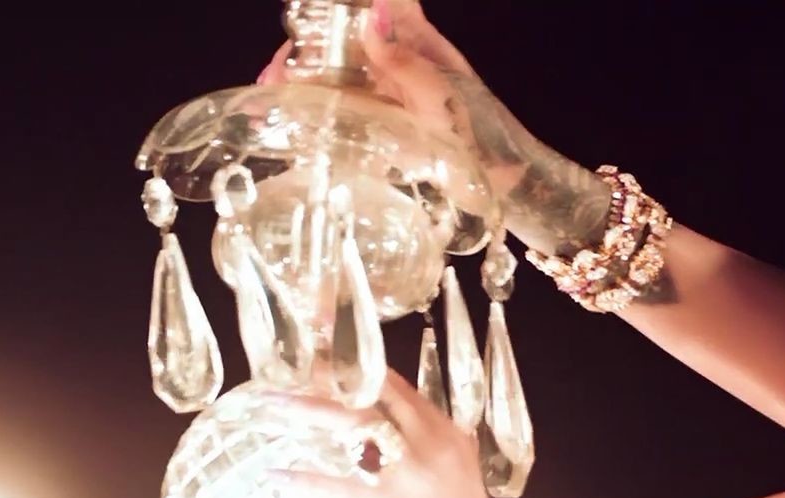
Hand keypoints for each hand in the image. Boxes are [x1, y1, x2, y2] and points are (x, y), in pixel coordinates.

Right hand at [256, 0, 610, 256]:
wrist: (514, 192)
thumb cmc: (486, 141)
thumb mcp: (444, 100)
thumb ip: (407, 62)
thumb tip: (371, 15)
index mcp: (420, 43)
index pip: (371, 6)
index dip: (331, 12)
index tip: (300, 21)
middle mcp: (402, 63)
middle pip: (340, 42)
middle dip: (302, 53)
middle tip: (272, 82)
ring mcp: (394, 95)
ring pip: (337, 78)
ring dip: (302, 86)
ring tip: (270, 104)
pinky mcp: (390, 128)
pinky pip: (346, 112)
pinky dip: (316, 114)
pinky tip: (291, 126)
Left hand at [266, 370, 518, 497]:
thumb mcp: (460, 473)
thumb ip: (430, 447)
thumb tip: (385, 433)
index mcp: (446, 432)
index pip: (397, 387)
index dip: (358, 367)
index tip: (323, 357)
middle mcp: (431, 443)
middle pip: (370, 395)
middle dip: (324, 379)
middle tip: (284, 374)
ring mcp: (413, 474)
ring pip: (353, 427)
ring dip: (307, 411)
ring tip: (270, 407)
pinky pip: (339, 488)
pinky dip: (304, 481)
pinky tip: (277, 476)